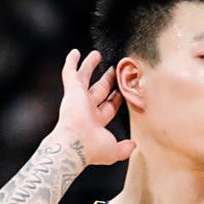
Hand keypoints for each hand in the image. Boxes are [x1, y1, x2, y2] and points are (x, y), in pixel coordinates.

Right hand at [54, 49, 135, 165]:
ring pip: (85, 78)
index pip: (109, 106)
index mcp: (96, 122)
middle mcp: (86, 109)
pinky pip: (70, 73)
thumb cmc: (92, 149)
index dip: (116, 98)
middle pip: (99, 90)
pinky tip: (75, 52)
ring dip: (90, 67)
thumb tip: (133, 146)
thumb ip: (124, 149)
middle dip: (106, 80)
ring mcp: (78, 99)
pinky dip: (71, 62)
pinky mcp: (71, 91)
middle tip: (113, 70)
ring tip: (96, 55)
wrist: (75, 144)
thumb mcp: (114, 151)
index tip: (122, 90)